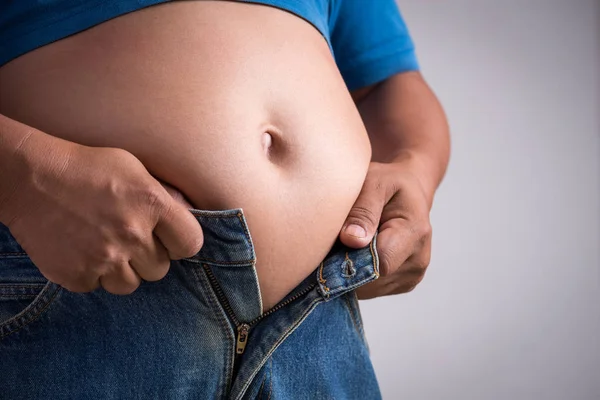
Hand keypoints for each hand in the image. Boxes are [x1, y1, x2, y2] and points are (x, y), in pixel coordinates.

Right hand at [3, 131, 202, 294]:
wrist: (30, 177)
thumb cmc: (87, 168)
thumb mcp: (135, 169)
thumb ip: (163, 198)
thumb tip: (187, 218)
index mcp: (152, 204)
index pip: (190, 244)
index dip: (181, 243)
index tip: (169, 239)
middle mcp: (132, 234)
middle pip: (159, 269)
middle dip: (147, 257)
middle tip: (128, 239)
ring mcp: (103, 258)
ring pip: (130, 285)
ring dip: (122, 271)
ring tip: (106, 247)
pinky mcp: (76, 275)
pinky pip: (97, 287)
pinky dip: (91, 274)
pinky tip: (82, 250)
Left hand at [339, 161, 431, 298]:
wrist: (409, 191)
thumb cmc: (388, 183)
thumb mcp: (374, 183)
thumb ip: (363, 210)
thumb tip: (351, 240)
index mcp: (415, 232)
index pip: (380, 262)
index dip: (351, 259)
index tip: (329, 247)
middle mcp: (418, 259)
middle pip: (373, 279)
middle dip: (346, 267)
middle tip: (329, 245)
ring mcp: (412, 275)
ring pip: (369, 288)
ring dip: (350, 272)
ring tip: (343, 246)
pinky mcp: (402, 283)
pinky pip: (372, 289)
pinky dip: (358, 277)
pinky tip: (354, 255)